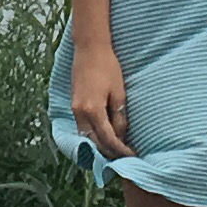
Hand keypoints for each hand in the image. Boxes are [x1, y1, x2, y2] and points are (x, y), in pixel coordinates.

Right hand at [70, 39, 132, 157]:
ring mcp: (74, 110)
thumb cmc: (108, 67)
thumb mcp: (118, 93)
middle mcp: (80, 113)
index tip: (132, 156)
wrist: (89, 48)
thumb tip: (121, 137)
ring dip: (100, 146)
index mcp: (93, 110)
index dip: (120, 150)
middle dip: (109, 153)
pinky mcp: (73, 105)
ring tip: (115, 151)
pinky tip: (103, 137)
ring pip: (86, 137)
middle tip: (125, 158)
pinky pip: (82, 128)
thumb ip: (119, 117)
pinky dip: (93, 136)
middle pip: (94, 143)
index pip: (108, 139)